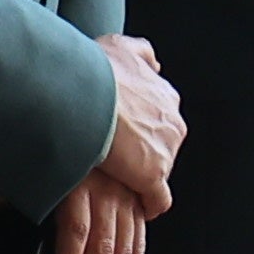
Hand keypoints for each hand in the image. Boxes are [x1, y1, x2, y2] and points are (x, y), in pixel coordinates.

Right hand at [95, 36, 184, 210]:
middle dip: (143, 148)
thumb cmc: (94, 71)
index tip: (126, 129)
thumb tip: (153, 61)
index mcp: (164, 95)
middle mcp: (171, 122)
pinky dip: (150, 204)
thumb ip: (140, 52)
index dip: (141, 124)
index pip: (160, 116)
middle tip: (117, 153)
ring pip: (158, 167)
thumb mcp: (119, 47)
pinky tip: (138, 206)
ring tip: (119, 178)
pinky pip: (158, 198)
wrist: (82, 96)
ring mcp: (164, 151)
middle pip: (162, 142)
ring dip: (141, 173)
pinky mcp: (152, 176)